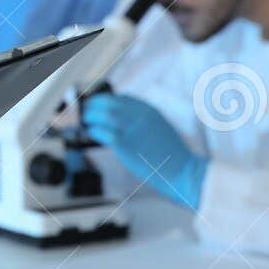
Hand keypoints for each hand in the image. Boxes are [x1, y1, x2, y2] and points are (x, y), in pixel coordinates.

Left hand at [80, 92, 207, 209]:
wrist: (182, 170)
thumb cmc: (172, 155)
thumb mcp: (160, 128)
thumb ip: (142, 122)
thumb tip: (122, 123)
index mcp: (149, 111)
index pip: (123, 98)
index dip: (107, 100)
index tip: (98, 104)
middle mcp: (140, 116)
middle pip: (109, 103)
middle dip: (94, 105)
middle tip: (86, 110)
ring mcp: (132, 128)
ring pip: (103, 115)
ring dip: (90, 117)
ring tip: (85, 121)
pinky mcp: (125, 143)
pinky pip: (102, 132)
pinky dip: (93, 131)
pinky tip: (90, 133)